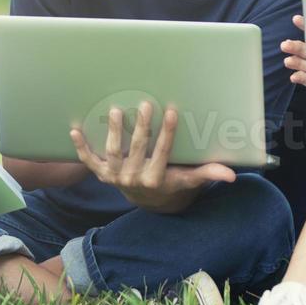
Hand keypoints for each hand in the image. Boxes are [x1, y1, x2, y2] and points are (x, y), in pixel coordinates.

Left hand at [70, 102, 235, 212]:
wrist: (146, 199)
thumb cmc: (170, 183)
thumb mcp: (187, 180)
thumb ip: (206, 174)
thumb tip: (231, 176)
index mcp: (156, 179)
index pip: (163, 153)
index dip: (168, 133)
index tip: (173, 112)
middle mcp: (133, 179)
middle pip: (138, 149)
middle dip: (142, 127)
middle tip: (145, 104)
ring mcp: (114, 176)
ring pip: (113, 152)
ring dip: (113, 132)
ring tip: (116, 110)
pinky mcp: (101, 173)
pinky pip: (89, 161)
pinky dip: (81, 148)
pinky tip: (75, 129)